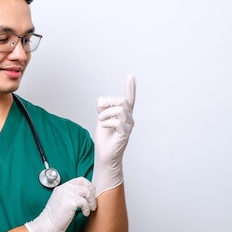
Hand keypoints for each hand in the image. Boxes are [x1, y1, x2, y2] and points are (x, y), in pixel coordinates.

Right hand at [25, 177, 96, 231]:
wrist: (45, 226)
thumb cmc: (53, 218)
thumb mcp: (61, 202)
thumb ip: (70, 196)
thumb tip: (85, 196)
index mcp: (62, 187)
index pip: (79, 180)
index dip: (88, 187)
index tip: (90, 196)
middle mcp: (64, 188)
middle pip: (85, 183)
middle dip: (92, 193)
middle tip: (92, 203)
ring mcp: (66, 194)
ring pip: (87, 191)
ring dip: (91, 201)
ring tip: (90, 209)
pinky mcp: (70, 202)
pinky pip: (85, 202)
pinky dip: (87, 209)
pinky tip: (84, 214)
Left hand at [92, 75, 135, 195]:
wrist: (104, 155)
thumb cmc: (105, 138)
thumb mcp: (101, 119)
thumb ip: (102, 108)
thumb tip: (101, 98)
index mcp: (124, 114)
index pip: (129, 99)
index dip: (130, 88)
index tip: (131, 77)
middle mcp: (129, 119)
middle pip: (121, 101)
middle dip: (108, 103)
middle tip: (100, 111)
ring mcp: (128, 126)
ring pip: (120, 110)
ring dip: (106, 113)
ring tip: (101, 120)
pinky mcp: (125, 134)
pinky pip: (117, 122)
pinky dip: (107, 122)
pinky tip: (104, 126)